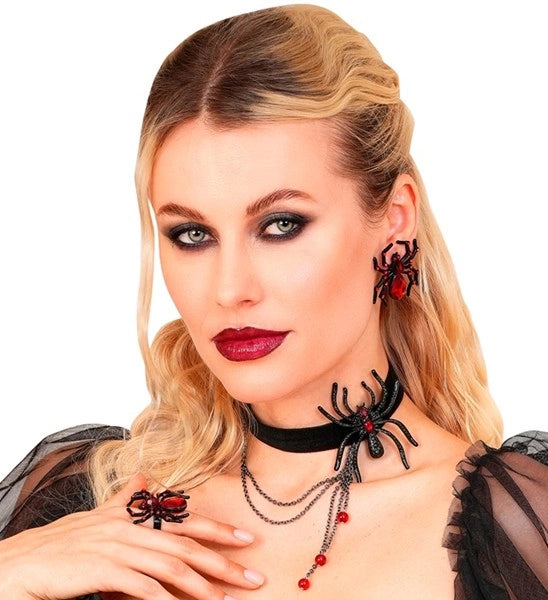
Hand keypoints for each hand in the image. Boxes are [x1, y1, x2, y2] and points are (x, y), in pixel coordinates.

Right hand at [0, 473, 263, 598]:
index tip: (246, 539)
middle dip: (224, 563)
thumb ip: (125, 497)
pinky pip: (144, 587)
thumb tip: (143, 475)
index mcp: (136, 516)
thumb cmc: (65, 541)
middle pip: (187, 546)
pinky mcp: (105, 569)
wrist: (25, 560)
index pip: (186, 521)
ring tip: (228, 599)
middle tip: (253, 577)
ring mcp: (120, 548)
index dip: (219, 529)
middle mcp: (133, 528)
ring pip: (172, 567)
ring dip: (204, 586)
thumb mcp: (99, 514)